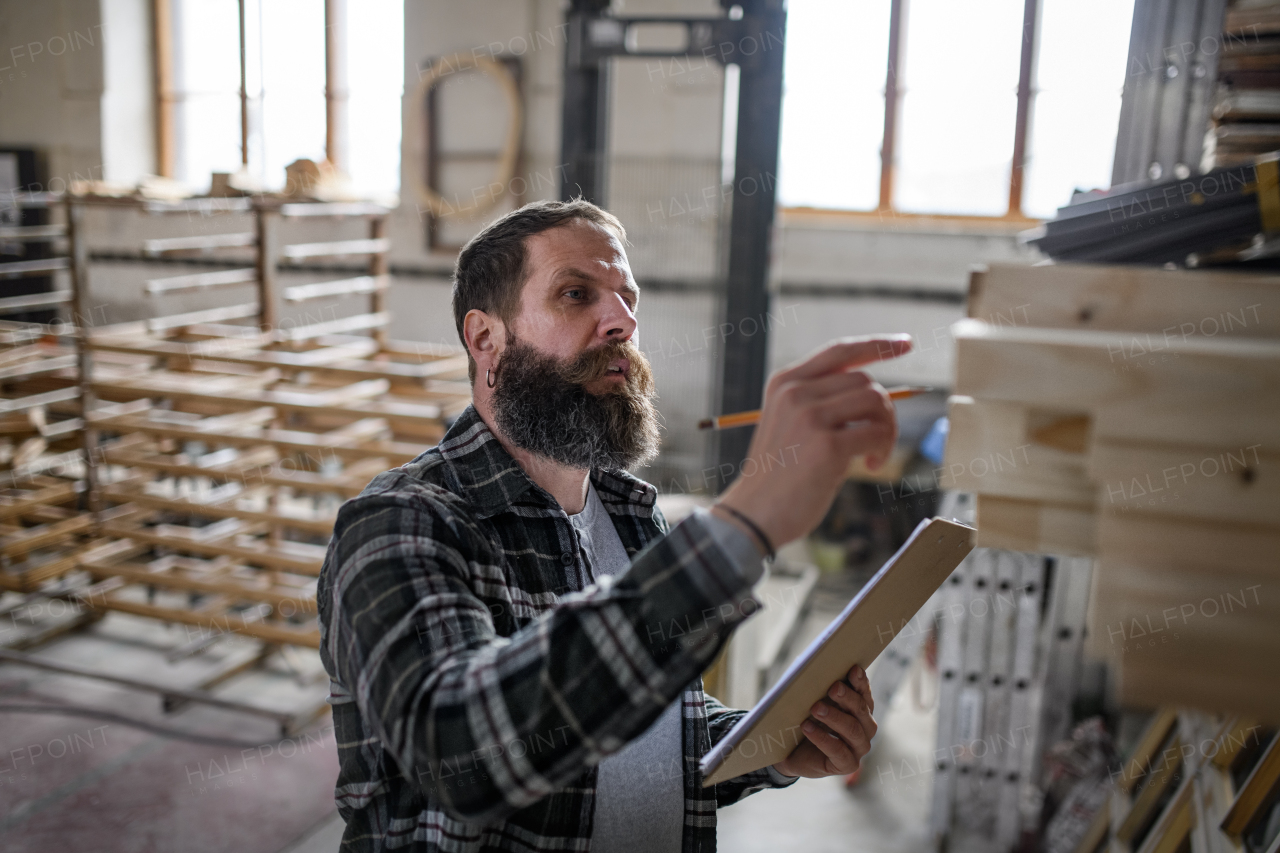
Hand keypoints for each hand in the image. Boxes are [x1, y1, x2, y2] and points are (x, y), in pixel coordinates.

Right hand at [714, 335, 911, 548]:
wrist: (755, 513)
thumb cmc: (779, 475)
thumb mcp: (789, 424)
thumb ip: (821, 402)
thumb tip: (874, 393)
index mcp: (784, 383)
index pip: (839, 352)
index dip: (877, 345)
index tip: (906, 343)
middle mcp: (795, 393)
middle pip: (864, 380)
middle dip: (882, 409)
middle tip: (878, 439)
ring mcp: (810, 417)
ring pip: (875, 401)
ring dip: (886, 428)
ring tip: (874, 453)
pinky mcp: (827, 445)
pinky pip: (876, 433)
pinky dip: (882, 449)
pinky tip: (869, 465)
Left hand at [772, 665, 876, 778]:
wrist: (791, 752)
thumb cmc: (808, 721)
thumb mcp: (814, 703)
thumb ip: (821, 689)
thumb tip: (816, 671)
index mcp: (860, 710)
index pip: (864, 694)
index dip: (860, 682)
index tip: (853, 669)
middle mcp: (865, 729)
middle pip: (861, 710)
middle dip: (847, 697)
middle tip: (832, 688)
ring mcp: (858, 748)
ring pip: (853, 730)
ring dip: (834, 717)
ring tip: (815, 708)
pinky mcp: (847, 764)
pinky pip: (838, 751)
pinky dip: (822, 738)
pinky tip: (807, 728)